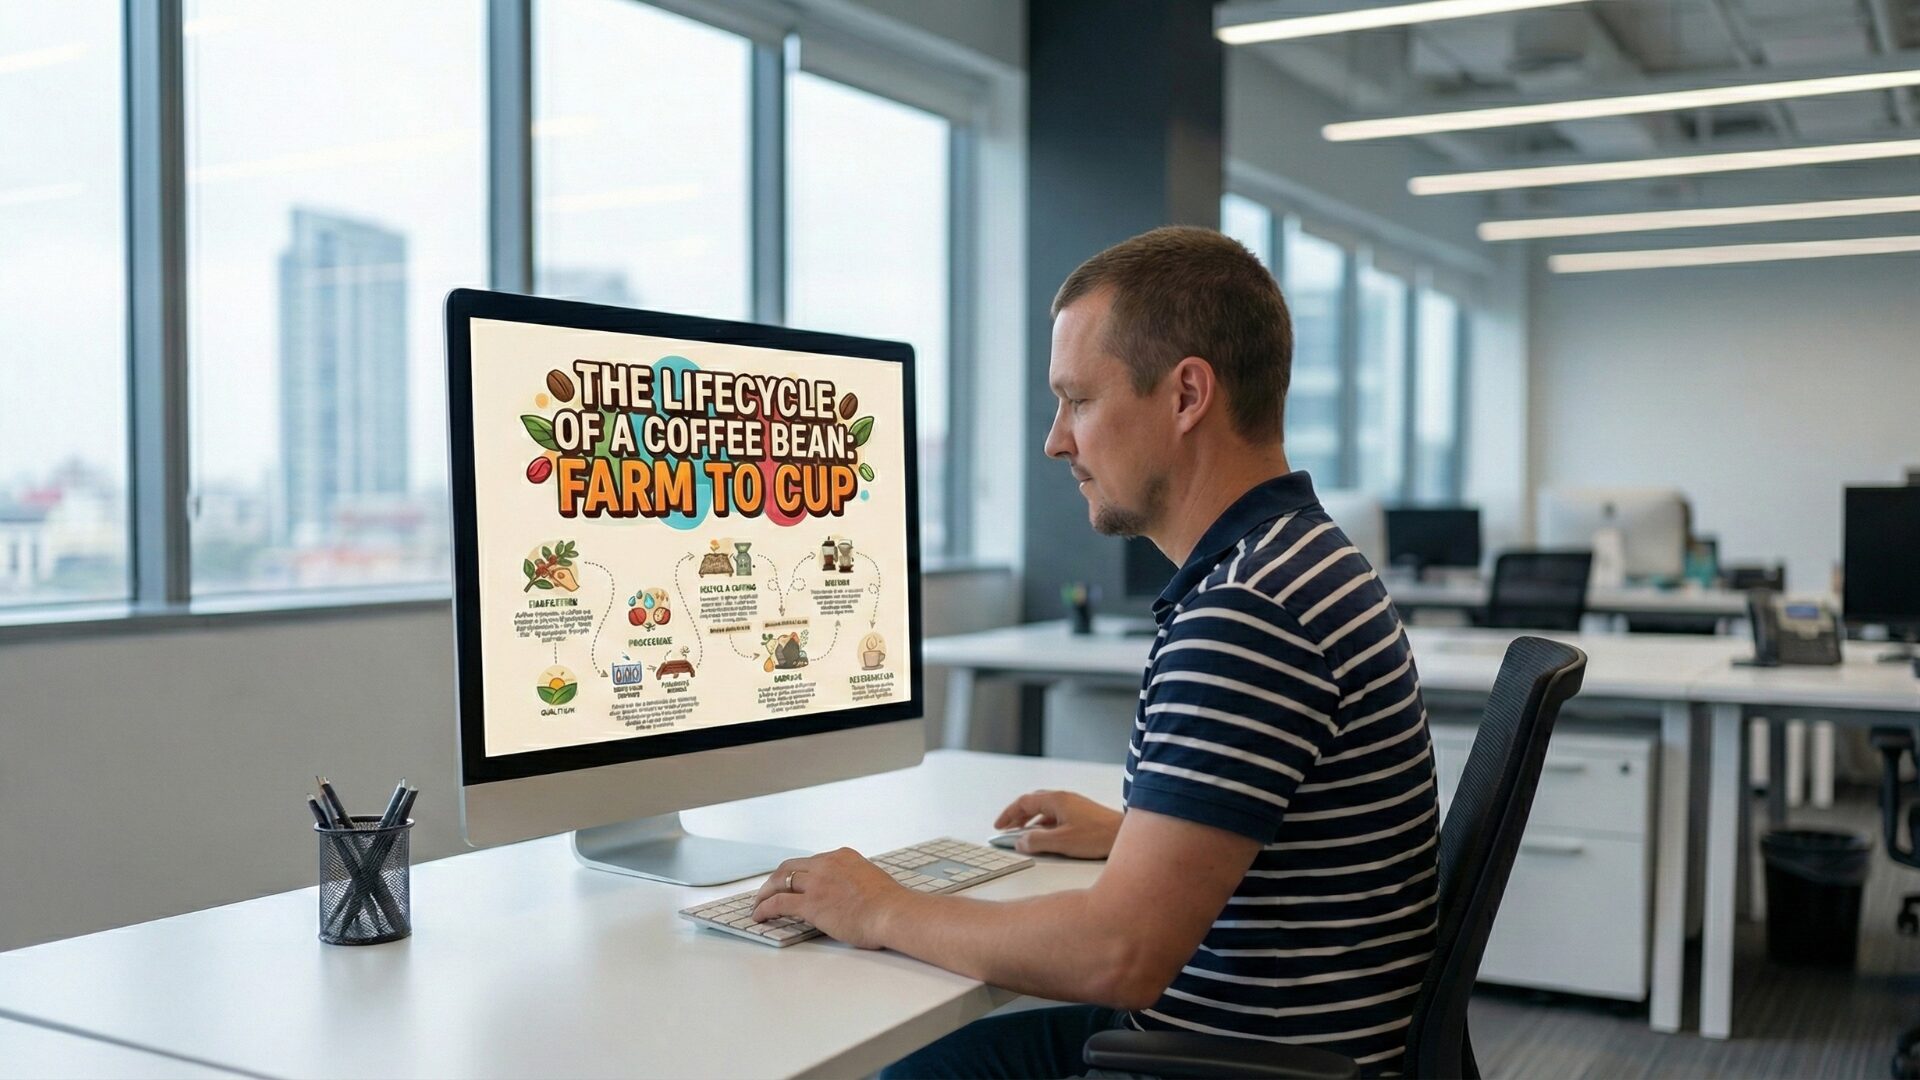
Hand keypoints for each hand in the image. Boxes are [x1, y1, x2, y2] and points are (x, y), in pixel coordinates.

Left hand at [749, 848, 906, 948]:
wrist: (893, 912)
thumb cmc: (889, 904)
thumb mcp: (870, 880)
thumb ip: (853, 882)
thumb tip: (848, 896)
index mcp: (842, 856)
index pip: (810, 862)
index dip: (797, 873)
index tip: (791, 882)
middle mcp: (826, 864)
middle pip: (789, 867)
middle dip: (775, 879)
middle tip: (767, 891)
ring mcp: (817, 882)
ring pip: (779, 882)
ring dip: (764, 893)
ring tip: (758, 905)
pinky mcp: (811, 903)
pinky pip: (778, 903)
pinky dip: (764, 908)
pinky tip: (759, 915)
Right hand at [994, 789, 1121, 859]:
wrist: (1124, 834)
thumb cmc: (1097, 836)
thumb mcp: (1061, 841)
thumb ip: (1036, 841)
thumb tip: (1019, 841)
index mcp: (1056, 800)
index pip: (1023, 802)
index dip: (1008, 814)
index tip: (999, 826)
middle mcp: (1063, 798)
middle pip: (1033, 802)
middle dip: (1017, 815)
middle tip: (1007, 829)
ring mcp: (1073, 805)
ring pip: (1044, 809)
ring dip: (1030, 820)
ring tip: (1023, 834)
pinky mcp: (1081, 813)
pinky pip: (1055, 814)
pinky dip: (1043, 823)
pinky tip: (1045, 836)